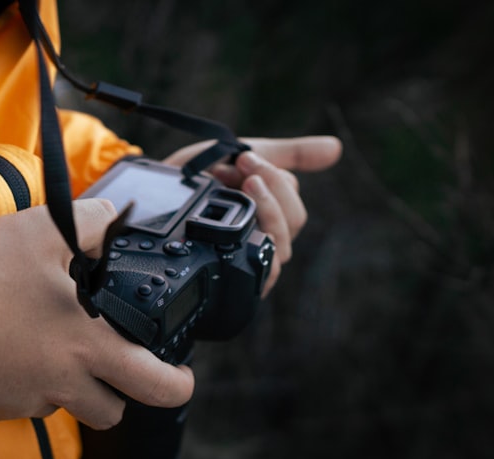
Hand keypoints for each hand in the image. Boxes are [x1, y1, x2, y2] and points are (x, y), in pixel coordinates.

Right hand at [0, 199, 194, 428]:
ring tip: (64, 351)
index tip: (178, 374)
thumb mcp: (39, 232)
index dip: (176, 384)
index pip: (156, 385)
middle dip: (129, 395)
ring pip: (68, 405)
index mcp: (88, 347)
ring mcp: (26, 397)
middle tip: (129, 374)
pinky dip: (29, 379)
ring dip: (77, 387)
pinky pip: (26, 398)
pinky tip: (12, 344)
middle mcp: (63, 382)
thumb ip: (89, 223)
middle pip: (113, 411)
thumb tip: (113, 218)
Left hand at [165, 136, 341, 294]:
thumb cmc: (202, 177)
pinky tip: (236, 235)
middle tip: (239, 170)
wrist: (156, 193)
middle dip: (268, 192)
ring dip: (260, 213)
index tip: (246, 156)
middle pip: (291, 226)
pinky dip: (251, 251)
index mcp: (275, 213)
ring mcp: (250, 257)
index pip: (295, 207)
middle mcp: (267, 239)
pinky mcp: (234, 276)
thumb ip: (290, 154)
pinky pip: (258, 273)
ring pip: (278, 247)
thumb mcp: (245, 155)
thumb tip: (336, 148)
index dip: (275, 180)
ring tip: (236, 188)